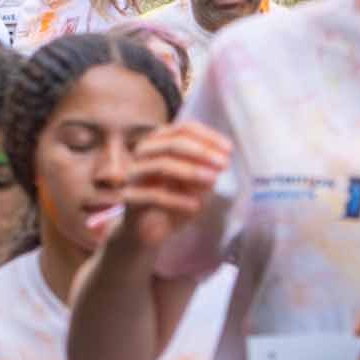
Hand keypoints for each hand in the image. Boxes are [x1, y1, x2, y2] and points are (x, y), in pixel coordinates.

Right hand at [110, 117, 234, 256]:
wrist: (147, 230)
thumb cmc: (174, 201)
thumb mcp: (195, 182)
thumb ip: (206, 168)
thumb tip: (222, 159)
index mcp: (160, 141)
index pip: (184, 129)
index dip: (208, 137)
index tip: (229, 150)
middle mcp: (143, 153)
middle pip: (172, 143)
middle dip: (202, 152)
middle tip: (224, 164)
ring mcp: (134, 174)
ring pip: (162, 165)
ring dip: (192, 171)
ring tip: (213, 180)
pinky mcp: (130, 197)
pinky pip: (155, 195)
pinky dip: (178, 199)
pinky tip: (195, 206)